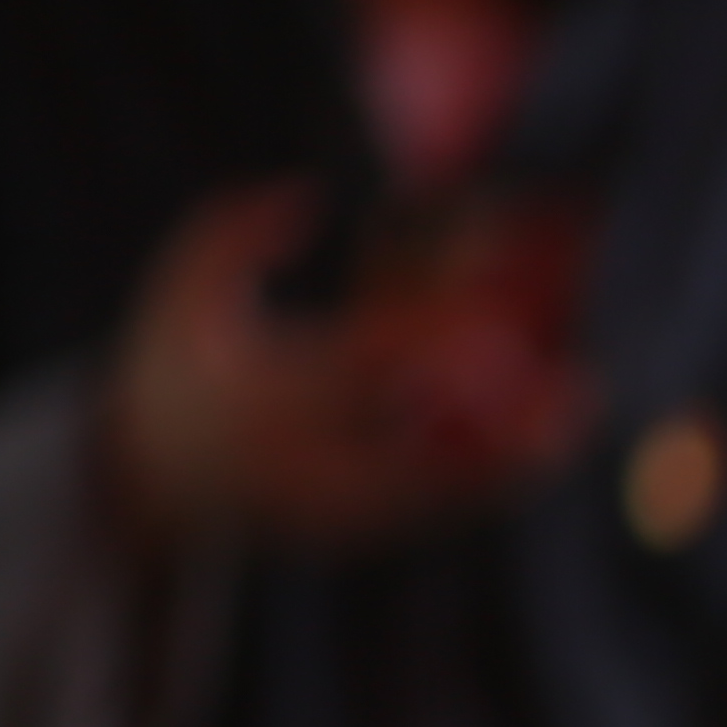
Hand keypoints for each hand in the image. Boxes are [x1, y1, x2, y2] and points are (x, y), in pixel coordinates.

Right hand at [102, 179, 590, 554]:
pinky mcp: (356, 535)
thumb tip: (308, 191)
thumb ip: (233, 233)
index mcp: (260, 400)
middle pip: (418, 452)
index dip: (429, 345)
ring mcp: (331, 511)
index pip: (356, 369)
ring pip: (439, 495)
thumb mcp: (178, 289)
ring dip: (515, 464)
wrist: (151, 474)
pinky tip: (547, 450)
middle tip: (574, 393)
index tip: (498, 325)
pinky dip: (491, 484)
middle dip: (500, 429)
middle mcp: (301, 465)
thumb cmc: (178, 361)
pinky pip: (434, 514)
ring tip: (576, 425)